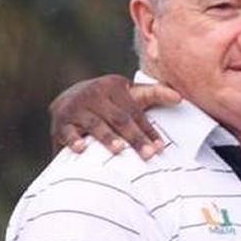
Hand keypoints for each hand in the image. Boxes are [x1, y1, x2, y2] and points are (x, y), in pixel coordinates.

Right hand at [50, 75, 180, 158]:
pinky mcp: (60, 120)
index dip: (148, 129)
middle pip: (119, 118)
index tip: (160, 147)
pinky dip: (74, 140)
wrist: (70, 97)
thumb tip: (180, 98)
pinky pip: (67, 132)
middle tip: (149, 154)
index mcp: (114, 86)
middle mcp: (94, 93)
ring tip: (121, 150)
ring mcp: (76, 107)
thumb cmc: (110, 101)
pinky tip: (82, 149)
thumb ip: (155, 94)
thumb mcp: (131, 95)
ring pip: (95, 125)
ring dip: (108, 138)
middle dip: (135, 137)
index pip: (135, 111)